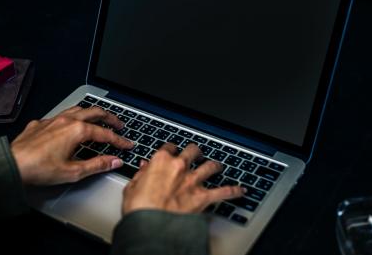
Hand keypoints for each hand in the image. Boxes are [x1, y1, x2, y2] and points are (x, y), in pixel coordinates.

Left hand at [11, 106, 133, 185]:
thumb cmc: (39, 168)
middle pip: (95, 113)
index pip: (105, 134)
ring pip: (78, 109)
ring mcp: (53, 119)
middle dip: (110, 118)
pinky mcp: (41, 123)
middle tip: (119, 125)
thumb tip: (114, 161)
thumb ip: (97, 165)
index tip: (127, 144)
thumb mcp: (74, 171)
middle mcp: (66, 120)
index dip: (119, 140)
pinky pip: (61, 114)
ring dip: (92, 113)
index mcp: (77, 130)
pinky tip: (70, 124)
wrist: (12, 164)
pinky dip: (72, 117)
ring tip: (99, 119)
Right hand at [122, 143, 244, 214]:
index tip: (172, 151)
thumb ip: (140, 176)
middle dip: (195, 152)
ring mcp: (193, 181)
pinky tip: (240, 190)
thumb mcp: (131, 188)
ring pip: (210, 166)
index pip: (169, 147)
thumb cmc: (139, 208)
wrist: (151, 225)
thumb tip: (143, 170)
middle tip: (196, 154)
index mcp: (160, 161)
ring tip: (216, 166)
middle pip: (193, 151)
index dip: (172, 149)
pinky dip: (233, 191)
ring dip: (214, 166)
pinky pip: (224, 192)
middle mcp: (179, 167)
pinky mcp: (203, 197)